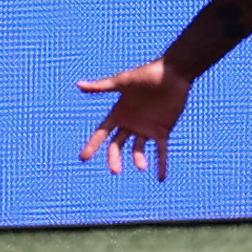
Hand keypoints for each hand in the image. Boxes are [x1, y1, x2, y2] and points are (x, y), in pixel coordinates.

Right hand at [78, 59, 192, 180]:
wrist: (173, 73)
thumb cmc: (146, 75)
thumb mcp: (122, 82)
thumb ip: (102, 86)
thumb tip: (79, 85)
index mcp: (119, 113)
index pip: (102, 133)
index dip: (93, 145)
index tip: (83, 158)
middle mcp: (130, 124)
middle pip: (117, 146)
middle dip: (114, 158)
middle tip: (115, 170)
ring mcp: (146, 129)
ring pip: (138, 150)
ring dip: (139, 159)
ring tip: (141, 166)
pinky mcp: (162, 130)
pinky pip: (161, 150)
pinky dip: (162, 163)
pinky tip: (161, 177)